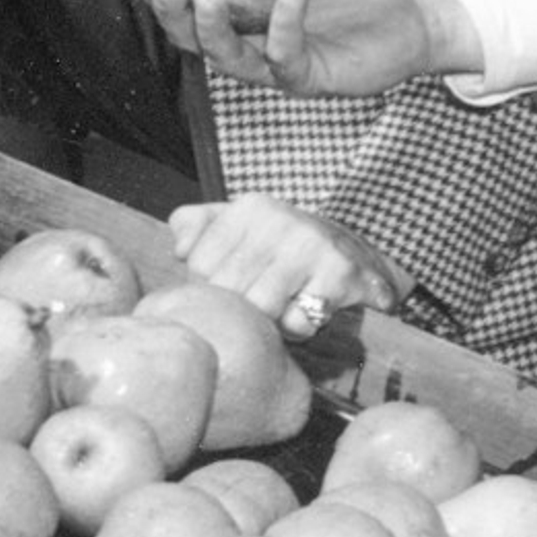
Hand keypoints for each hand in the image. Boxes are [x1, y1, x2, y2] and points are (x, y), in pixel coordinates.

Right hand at [143, 0, 479, 98]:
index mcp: (241, 15)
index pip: (188, 8)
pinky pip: (288, 56)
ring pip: (230, 60)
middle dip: (169, 14)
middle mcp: (252, 46)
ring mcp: (279, 67)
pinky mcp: (311, 80)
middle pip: (194, 40)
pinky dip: (286, 23)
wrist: (412, 6)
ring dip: (211, 31)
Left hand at [169, 197, 407, 335]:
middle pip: (228, 290)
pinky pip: (299, 321)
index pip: (199, 265)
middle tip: (260, 302)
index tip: (234, 284)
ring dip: (270, 321)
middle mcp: (278, 219)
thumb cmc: (282, 246)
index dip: (211, 286)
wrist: (358, 252)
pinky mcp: (339, 274)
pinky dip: (299, 328)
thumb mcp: (237, 223)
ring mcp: (310, 244)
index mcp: (248, 208)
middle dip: (239, 308)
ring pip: (260, 308)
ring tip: (282, 307)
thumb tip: (179, 249)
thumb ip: (196, 225)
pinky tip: (307, 311)